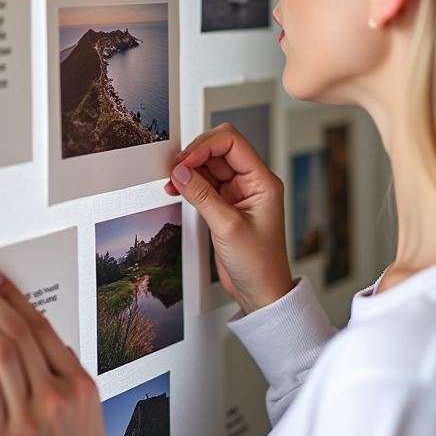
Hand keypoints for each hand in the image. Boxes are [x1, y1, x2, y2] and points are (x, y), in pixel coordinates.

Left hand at [0, 268, 104, 435]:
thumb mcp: (86, 409)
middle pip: (21, 334)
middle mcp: (55, 397)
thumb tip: (36, 343)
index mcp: (79, 385)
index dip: (17, 299)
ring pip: (2, 355)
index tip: (0, 281)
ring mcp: (26, 418)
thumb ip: (63, 374)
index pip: (44, 329)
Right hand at [165, 124, 293, 313]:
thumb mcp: (228, 227)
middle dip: (195, 155)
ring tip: (172, 181)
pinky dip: (189, 184)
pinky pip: (204, 184)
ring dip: (189, 170)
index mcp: (263, 181)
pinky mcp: (225, 205)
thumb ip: (202, 196)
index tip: (185, 160)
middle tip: (175, 169)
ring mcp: (237, 194)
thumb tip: (181, 172)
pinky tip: (177, 189)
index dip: (206, 146)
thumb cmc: (260, 264)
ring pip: (209, 166)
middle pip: (219, 150)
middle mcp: (251, 183)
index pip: (233, 143)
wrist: (261, 292)